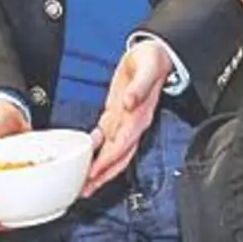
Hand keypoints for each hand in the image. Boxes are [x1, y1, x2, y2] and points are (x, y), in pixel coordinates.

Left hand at [82, 42, 171, 197]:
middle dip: (103, 174)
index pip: (124, 142)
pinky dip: (97, 151)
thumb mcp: (148, 67)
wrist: (157, 54)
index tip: (96, 170)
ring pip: (113, 152)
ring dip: (100, 169)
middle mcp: (135, 122)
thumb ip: (140, 87)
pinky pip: (108, 139)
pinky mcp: (119, 115)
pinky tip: (87, 159)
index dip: (109, 158)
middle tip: (85, 188)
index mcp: (141, 114)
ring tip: (85, 184)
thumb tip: (130, 102)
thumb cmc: (153, 60)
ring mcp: (127, 121)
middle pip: (119, 156)